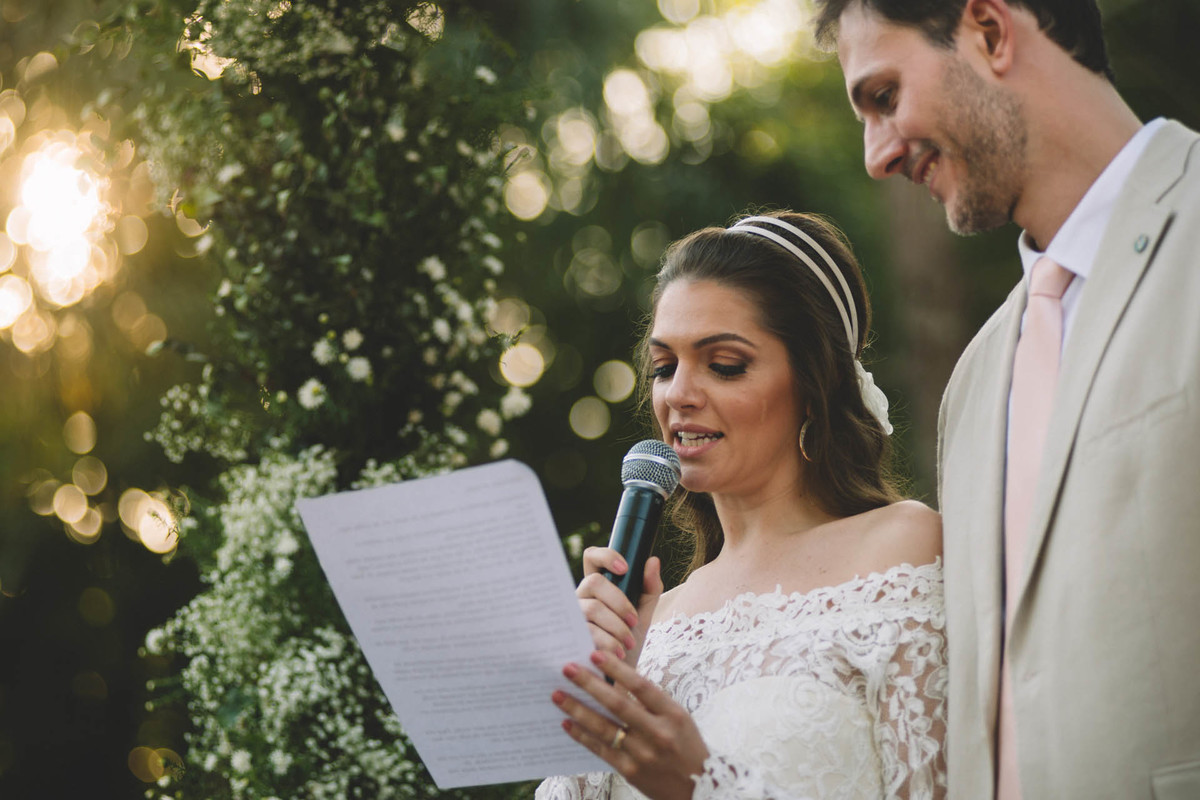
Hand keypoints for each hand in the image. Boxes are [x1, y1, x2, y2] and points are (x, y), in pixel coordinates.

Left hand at [553, 650, 708, 799]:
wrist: (699, 789)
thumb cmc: (686, 746)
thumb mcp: (677, 718)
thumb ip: (649, 701)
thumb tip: (613, 680)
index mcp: (672, 714)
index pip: (641, 686)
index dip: (617, 669)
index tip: (595, 654)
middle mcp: (658, 733)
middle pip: (617, 704)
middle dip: (589, 684)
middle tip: (567, 668)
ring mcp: (642, 754)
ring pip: (603, 727)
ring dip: (577, 709)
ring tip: (558, 695)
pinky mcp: (630, 772)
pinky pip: (600, 749)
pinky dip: (581, 735)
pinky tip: (567, 723)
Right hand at [577, 547, 662, 664]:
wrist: (619, 677)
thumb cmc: (628, 640)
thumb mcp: (643, 614)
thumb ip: (650, 588)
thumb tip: (653, 560)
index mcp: (598, 586)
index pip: (592, 557)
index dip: (606, 556)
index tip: (624, 568)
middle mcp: (581, 597)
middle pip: (594, 582)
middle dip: (619, 601)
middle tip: (634, 621)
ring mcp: (572, 616)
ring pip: (592, 608)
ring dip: (616, 626)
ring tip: (628, 643)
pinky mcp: (568, 636)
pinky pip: (586, 632)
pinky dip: (607, 642)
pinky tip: (618, 652)